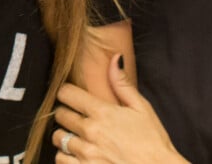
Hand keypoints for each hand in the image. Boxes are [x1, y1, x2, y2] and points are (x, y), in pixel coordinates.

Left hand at [52, 55, 188, 163]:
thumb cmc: (153, 142)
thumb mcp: (142, 108)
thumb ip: (122, 83)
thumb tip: (114, 57)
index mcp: (102, 112)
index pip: (67, 93)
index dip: (66, 92)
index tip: (70, 96)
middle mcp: (90, 132)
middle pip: (60, 115)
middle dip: (65, 113)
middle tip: (75, 117)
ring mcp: (86, 155)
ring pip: (58, 139)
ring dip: (64, 137)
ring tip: (76, 137)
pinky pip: (61, 161)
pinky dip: (65, 157)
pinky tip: (77, 155)